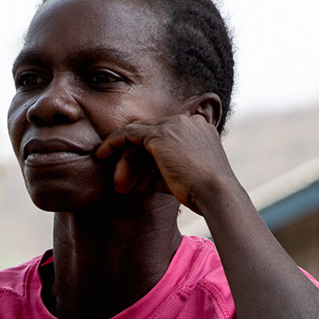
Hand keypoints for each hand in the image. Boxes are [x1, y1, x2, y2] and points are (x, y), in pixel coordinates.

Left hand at [93, 114, 239, 216]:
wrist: (217, 194)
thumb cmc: (208, 196)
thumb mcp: (192, 178)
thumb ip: (174, 170)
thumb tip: (153, 180)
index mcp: (201, 130)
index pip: (169, 139)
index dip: (153, 161)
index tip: (144, 182)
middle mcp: (189, 122)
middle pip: (152, 137)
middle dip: (137, 161)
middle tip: (125, 183)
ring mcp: (175, 125)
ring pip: (140, 137)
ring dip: (127, 162)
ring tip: (120, 185)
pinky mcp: (160, 134)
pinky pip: (129, 134)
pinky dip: (114, 144)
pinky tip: (101, 156)